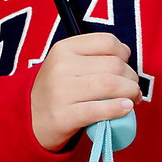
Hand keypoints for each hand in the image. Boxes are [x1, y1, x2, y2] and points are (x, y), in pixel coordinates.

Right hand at [32, 33, 140, 154]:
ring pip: (111, 85)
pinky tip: (126, 108)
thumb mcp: (67, 64)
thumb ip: (93, 55)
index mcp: (64, 48)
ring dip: (130, 92)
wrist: (29, 119)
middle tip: (133, 89)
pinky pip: (100, 109)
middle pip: (114, 65)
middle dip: (131, 78)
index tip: (124, 66)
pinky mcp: (64, 116)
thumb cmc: (57, 90)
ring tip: (132, 100)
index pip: (107, 42)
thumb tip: (126, 52)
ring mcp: (61, 92)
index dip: (123, 54)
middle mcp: (61, 66)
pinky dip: (118, 109)